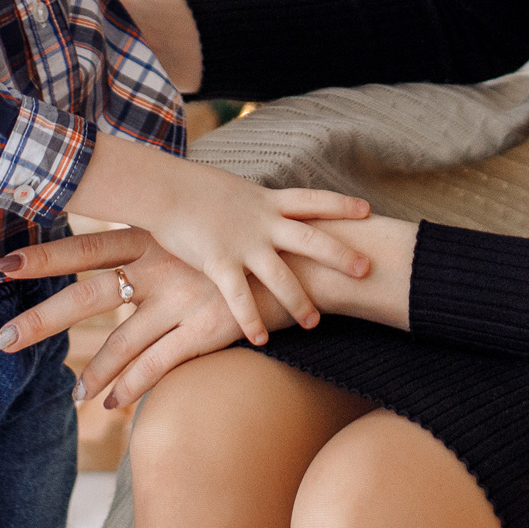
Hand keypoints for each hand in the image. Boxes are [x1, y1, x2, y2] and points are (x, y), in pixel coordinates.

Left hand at [0, 226, 266, 407]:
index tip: (3, 263)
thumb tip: (130, 243)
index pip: (88, 244)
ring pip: (121, 342)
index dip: (46, 255)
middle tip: (0, 339)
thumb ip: (163, 238)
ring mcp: (182, 298)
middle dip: (42, 319)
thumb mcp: (199, 230)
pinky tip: (111, 405)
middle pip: (88, 294)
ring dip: (92, 373)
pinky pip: (159, 364)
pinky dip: (131, 386)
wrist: (306, 254)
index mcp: (154, 236)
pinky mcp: (206, 328)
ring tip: (71, 397)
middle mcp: (161, 266)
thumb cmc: (248, 241)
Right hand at [52, 137, 369, 345]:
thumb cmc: (191, 188)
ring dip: (300, 300)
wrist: (161, 189)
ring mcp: (243, 243)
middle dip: (341, 255)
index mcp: (266, 200)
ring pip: (281, 275)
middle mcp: (262, 222)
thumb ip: (251, 205)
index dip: (341, 205)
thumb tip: (262, 210)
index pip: (312, 199)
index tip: (367, 209)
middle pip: (311, 238)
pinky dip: (252, 319)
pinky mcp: (219, 262)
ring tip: (315, 322)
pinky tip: (262, 339)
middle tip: (367, 269)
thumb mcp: (232, 190)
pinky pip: (240, 297)